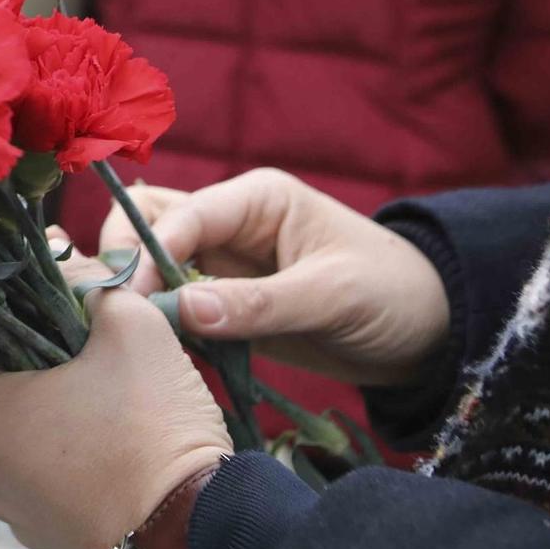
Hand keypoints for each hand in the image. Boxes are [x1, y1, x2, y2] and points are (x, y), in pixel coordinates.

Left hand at [0, 251, 230, 548]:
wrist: (194, 532)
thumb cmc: (151, 421)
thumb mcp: (129, 322)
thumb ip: (87, 281)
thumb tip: (64, 256)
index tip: (8, 280)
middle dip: (7, 343)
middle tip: (56, 317)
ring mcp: (1, 502)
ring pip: (2, 426)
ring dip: (32, 394)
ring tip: (85, 370)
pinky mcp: (37, 529)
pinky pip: (30, 468)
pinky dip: (53, 442)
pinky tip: (99, 425)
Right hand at [99, 169, 449, 385]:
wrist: (430, 334)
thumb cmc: (392, 296)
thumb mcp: (331, 297)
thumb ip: (257, 304)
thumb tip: (180, 310)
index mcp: (255, 200)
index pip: (178, 216)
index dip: (145, 256)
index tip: (130, 305)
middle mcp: (230, 223)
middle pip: (146, 226)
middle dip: (125, 264)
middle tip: (119, 316)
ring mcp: (224, 264)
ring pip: (150, 263)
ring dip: (135, 293)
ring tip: (125, 333)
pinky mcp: (225, 304)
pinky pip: (173, 305)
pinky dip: (157, 322)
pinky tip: (151, 349)